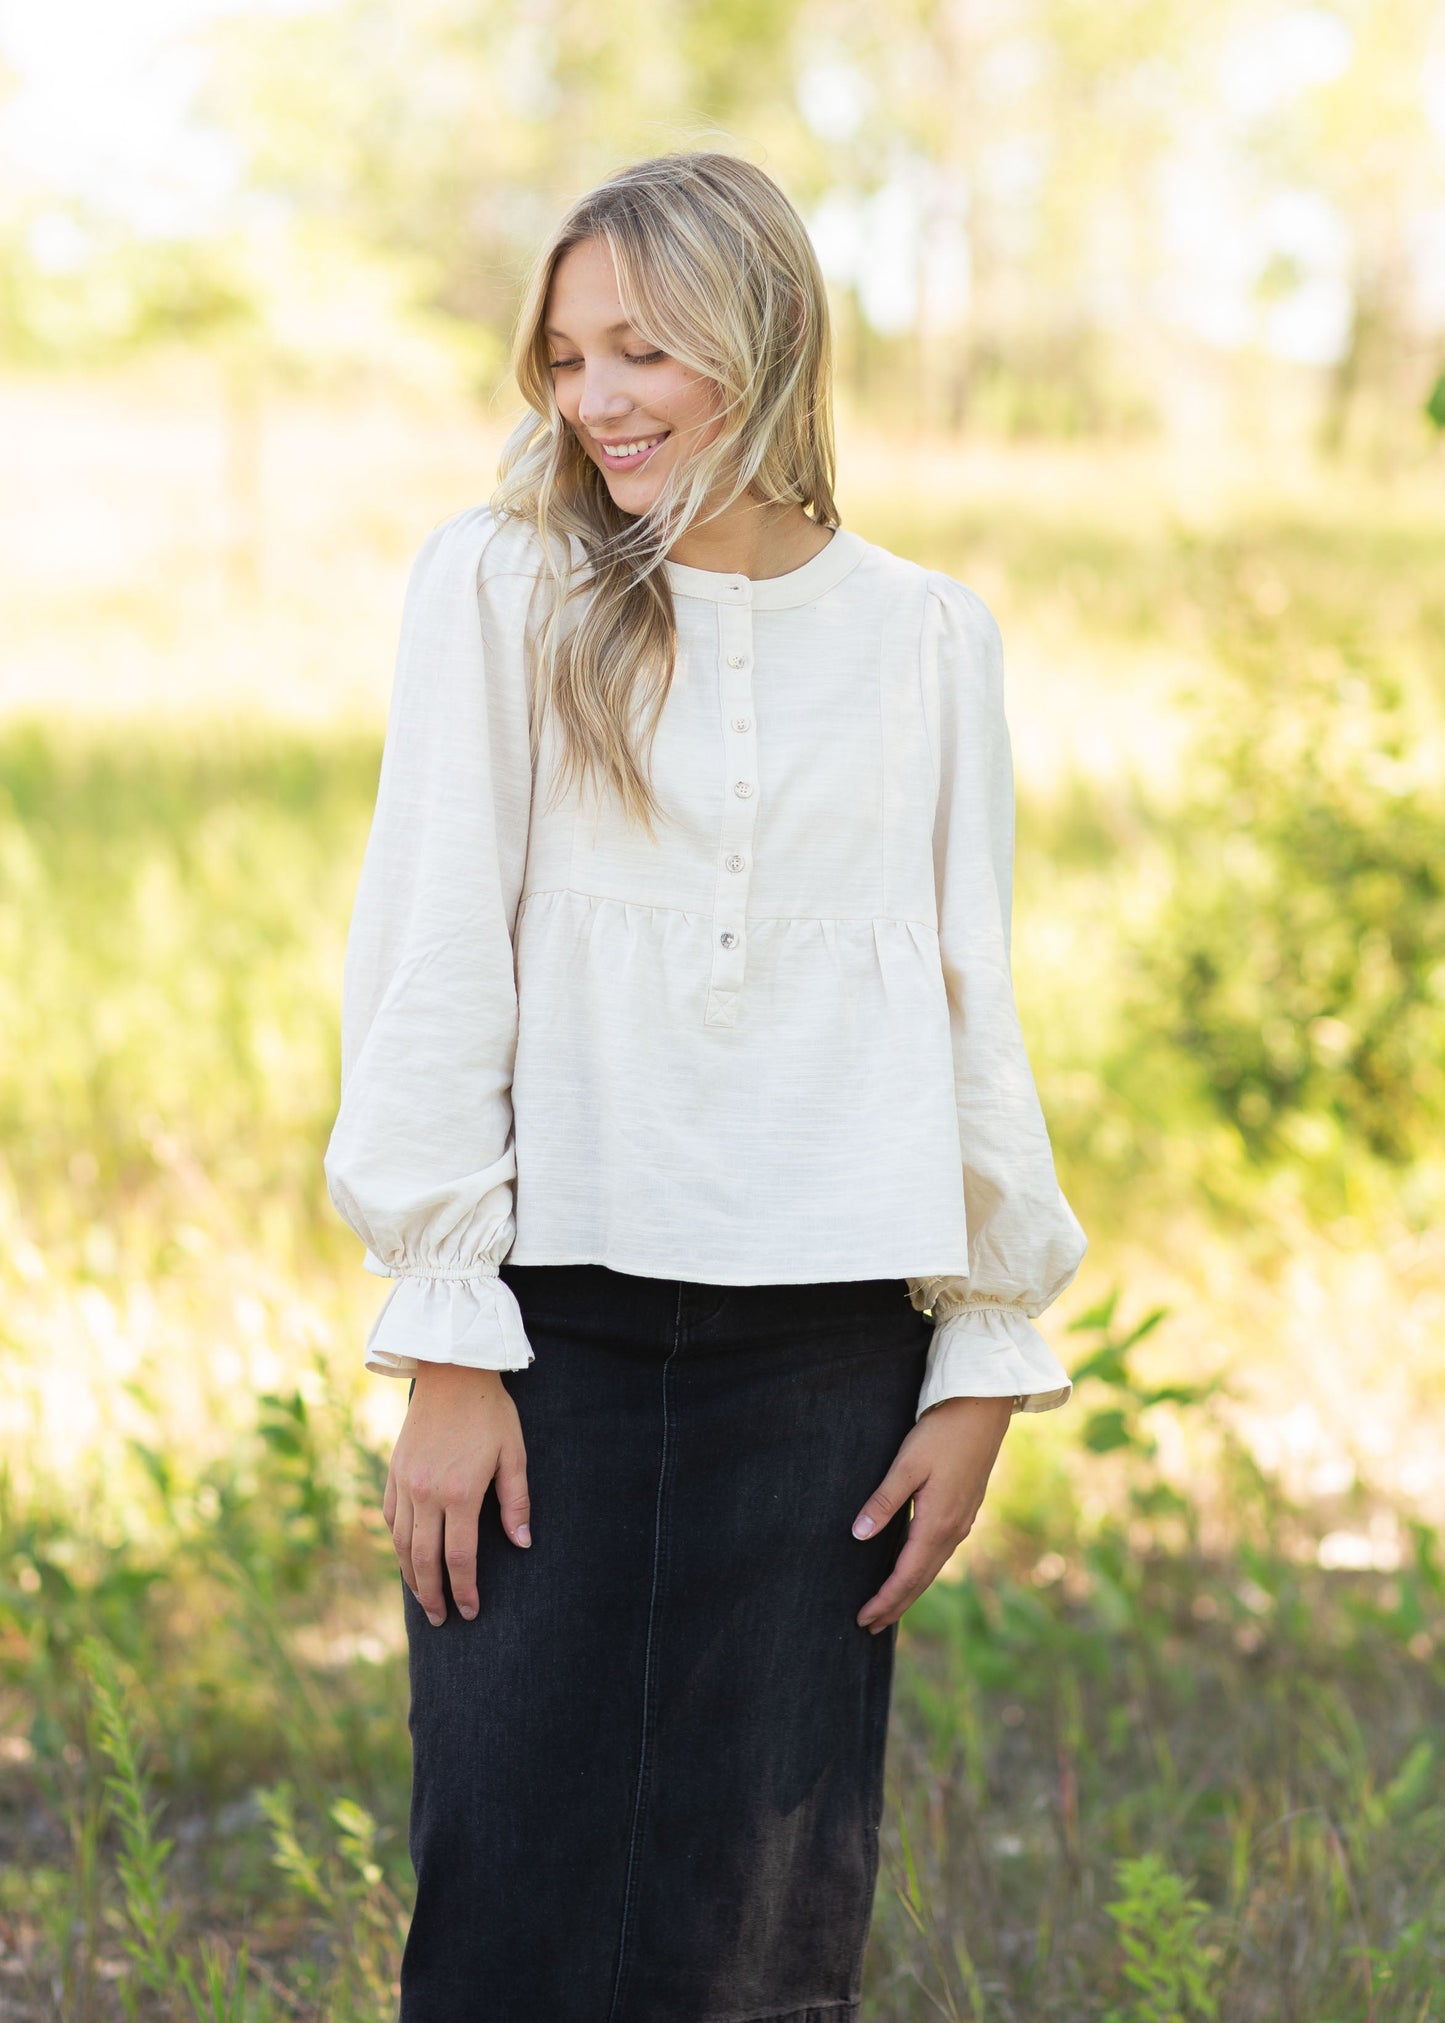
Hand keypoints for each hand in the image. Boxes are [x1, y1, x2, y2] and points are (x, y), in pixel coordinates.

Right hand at [383, 1365, 531, 1627]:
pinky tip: (406, 1556)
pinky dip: (397, 1543)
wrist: (452, 1372)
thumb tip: (522, 1543)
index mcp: (460, 1493)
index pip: (459, 1557)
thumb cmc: (490, 1412)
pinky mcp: (394, 1471)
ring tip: (423, 1599)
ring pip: (402, 1543)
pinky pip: (390, 1517)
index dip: (464, 1589)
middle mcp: (426, 1493)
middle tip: (442, 1619)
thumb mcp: (513, 1454)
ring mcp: (405, 1483)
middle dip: (433, 1595)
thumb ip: (516, 1501)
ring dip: (411, 1576)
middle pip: (424, 1559)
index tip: (470, 1611)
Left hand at [851, 1394, 1014, 1632]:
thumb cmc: (942, 1433)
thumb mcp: (906, 1464)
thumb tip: (858, 1536)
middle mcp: (954, 1530)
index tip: (862, 1619)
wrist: (983, 1410)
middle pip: (921, 1580)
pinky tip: (912, 1569)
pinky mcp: (965, 1510)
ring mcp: (963, 1522)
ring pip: (932, 1568)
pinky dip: (922, 1571)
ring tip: (887, 1606)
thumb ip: (883, 1502)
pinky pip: (940, 1553)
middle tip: (868, 1625)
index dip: (884, 1600)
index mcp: (937, 1524)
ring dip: (909, 1591)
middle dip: (895, 1605)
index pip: (906, 1575)